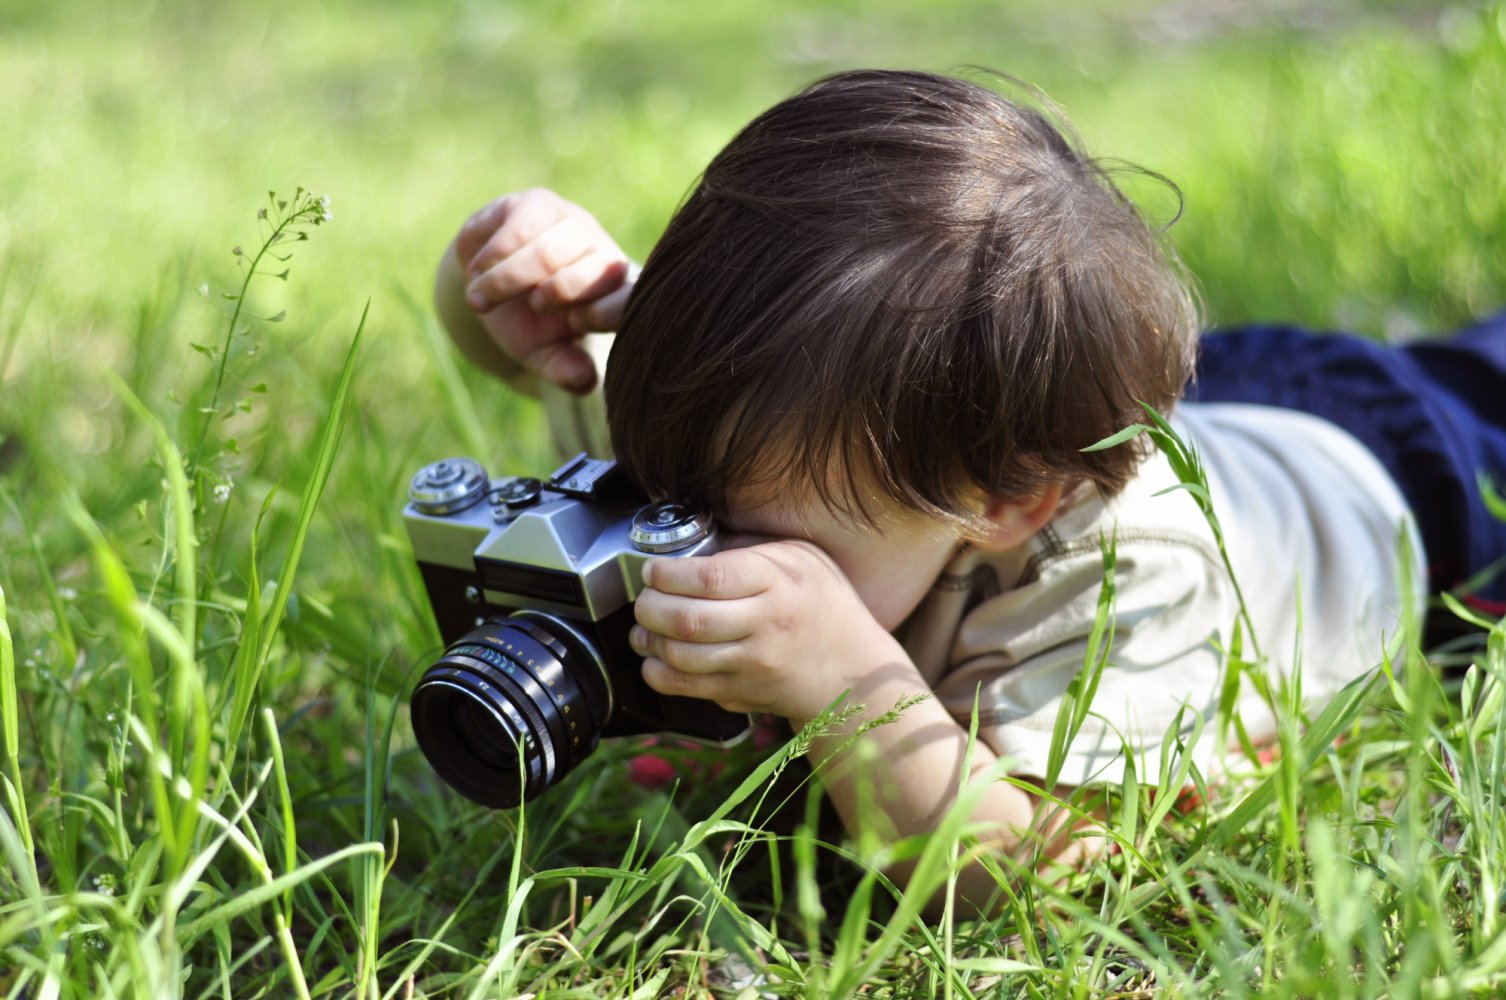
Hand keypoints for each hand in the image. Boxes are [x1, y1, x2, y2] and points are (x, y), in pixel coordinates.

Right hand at [454, 189, 631, 392]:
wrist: (491, 283)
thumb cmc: (528, 322)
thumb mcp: (544, 353)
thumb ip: (564, 369)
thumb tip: (583, 379)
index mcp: (615, 295)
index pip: (629, 299)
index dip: (600, 314)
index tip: (572, 325)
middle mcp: (602, 254)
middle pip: (587, 272)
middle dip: (552, 296)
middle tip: (529, 308)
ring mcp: (573, 224)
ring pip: (548, 250)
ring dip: (508, 279)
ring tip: (480, 300)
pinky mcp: (539, 204)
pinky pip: (516, 227)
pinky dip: (490, 256)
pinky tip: (477, 271)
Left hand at [629, 539, 909, 721]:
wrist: (855, 670)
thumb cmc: (824, 604)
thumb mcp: (801, 558)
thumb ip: (750, 548)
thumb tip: (693, 547)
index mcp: (777, 582)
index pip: (709, 578)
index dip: (668, 574)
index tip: (654, 569)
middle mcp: (764, 625)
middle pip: (686, 619)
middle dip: (649, 606)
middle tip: (645, 597)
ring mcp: (751, 664)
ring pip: (679, 656)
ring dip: (647, 639)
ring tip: (644, 626)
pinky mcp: (741, 693)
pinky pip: (684, 687)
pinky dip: (657, 672)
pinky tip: (656, 656)